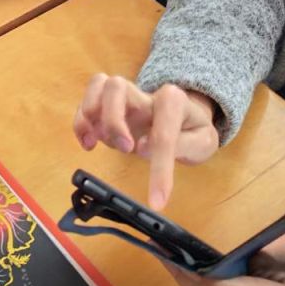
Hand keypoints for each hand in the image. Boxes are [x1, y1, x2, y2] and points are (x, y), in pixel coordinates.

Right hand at [73, 75, 218, 208]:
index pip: (163, 133)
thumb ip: (182, 145)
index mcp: (173, 102)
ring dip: (90, 114)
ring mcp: (125, 96)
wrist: (188, 115)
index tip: (156, 201)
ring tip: (95, 141)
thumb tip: (143, 147)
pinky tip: (88, 142)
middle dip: (113, 120)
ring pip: (99, 84)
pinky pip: (89, 98)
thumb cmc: (193, 130)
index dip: (159, 169)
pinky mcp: (109, 105)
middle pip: (116, 87)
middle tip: (125, 149)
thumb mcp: (203, 142)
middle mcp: (145, 94)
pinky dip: (81, 119)